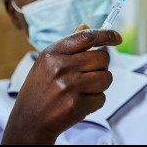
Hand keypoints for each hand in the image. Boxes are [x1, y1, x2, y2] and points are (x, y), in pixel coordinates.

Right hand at [2, 28, 121, 143]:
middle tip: (90, 74)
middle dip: (102, 66)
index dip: (107, 35)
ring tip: (84, 89)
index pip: (87, 37)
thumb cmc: (42, 87)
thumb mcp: (48, 62)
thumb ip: (69, 44)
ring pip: (106, 78)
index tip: (117, 37)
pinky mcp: (76, 105)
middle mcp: (61, 67)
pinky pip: (102, 98)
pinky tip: (80, 102)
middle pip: (103, 58)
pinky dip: (95, 101)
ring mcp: (68, 86)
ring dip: (101, 84)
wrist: (28, 121)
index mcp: (53, 52)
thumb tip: (86, 25)